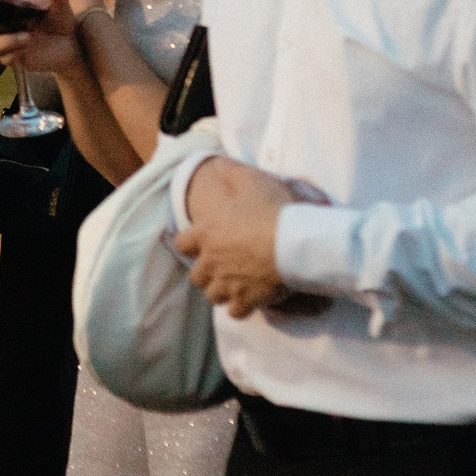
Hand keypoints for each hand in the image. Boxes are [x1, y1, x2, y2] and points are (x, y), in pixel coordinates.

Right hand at [0, 0, 87, 77]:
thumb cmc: (58, 19)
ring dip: (2, 40)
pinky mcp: (16, 59)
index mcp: (3, 10)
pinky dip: (15, 50)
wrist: (71, 44)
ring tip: (26, 35)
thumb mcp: (59, 2)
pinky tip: (28, 42)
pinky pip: (6, 58)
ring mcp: (6, 44)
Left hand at [175, 157, 296, 317]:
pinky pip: (235, 312)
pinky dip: (241, 307)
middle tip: (223, 266)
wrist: (294, 242)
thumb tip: (218, 163)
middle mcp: (211, 260)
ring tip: (237, 284)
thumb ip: (231, 172)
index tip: (203, 243)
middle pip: (196, 276)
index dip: (191, 244)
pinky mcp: (246, 300)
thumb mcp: (250, 181)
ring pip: (212, 296)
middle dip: (207, 272)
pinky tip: (252, 299)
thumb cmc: (271, 209)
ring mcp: (227, 283)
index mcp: (206, 232)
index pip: (181, 244)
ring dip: (222, 291)